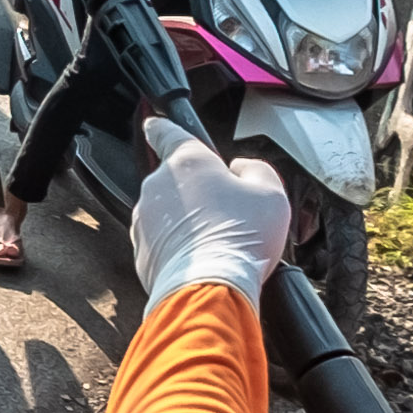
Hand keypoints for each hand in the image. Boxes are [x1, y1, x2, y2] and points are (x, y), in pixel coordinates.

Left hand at [127, 117, 294, 302]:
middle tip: (226, 210)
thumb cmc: (240, 239)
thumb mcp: (270, 191)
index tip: (157, 123)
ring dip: (186, 220)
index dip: (163, 126)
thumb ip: (255, 169)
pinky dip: (177, 246)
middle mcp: (158, 185)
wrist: (210, 288)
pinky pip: (161, 241)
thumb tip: (241, 169)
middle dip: (196, 190)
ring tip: (217, 240)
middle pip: (176, 178)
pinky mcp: (141, 249)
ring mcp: (145, 219)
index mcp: (187, 161)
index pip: (167, 131)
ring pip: (167, 211)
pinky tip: (202, 258)